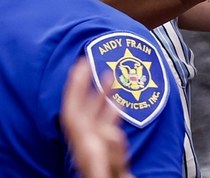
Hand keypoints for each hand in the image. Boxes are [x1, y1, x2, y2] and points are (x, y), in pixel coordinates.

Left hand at [62, 59, 133, 177]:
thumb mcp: (115, 176)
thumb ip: (113, 154)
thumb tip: (110, 129)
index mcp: (87, 153)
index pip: (74, 114)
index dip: (75, 87)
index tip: (81, 64)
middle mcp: (87, 152)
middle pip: (80, 114)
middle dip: (85, 87)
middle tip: (92, 61)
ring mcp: (95, 157)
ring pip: (93, 122)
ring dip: (101, 98)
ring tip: (111, 77)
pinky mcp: (103, 162)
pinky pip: (104, 134)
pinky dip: (111, 116)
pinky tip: (118, 107)